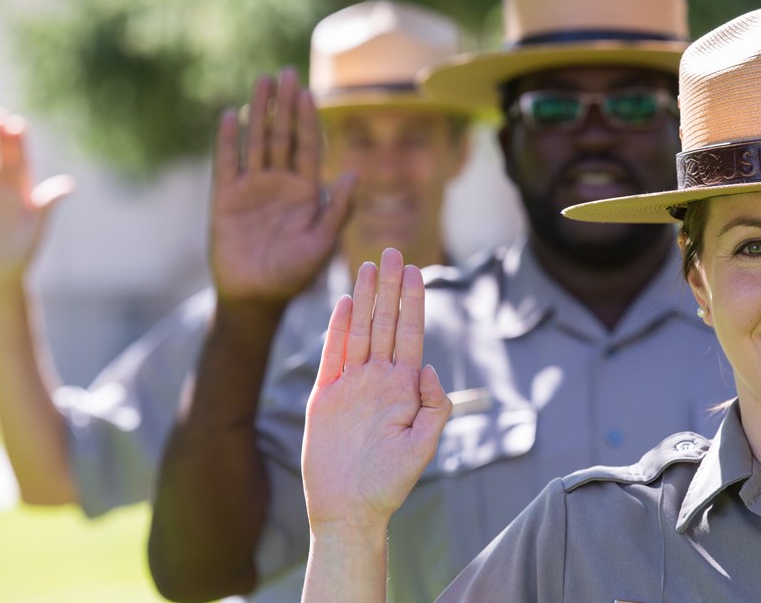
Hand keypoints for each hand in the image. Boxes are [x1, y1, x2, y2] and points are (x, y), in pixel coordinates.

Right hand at [0, 109, 73, 292]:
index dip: (19, 143)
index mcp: (24, 192)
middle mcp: (5, 191)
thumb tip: (68, 184)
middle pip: (1, 159)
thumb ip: (49, 202)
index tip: (18, 122)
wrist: (3, 272)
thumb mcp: (38, 223)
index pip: (21, 162)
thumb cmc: (25, 248)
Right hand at [210, 67, 352, 302]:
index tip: (308, 91)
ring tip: (262, 82)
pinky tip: (229, 117)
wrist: (255, 297)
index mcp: (306, 191)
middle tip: (286, 72)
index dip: (308, 119)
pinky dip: (228, 141)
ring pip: (257, 142)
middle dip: (285, 105)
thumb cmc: (294, 273)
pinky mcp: (226, 198)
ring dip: (259, 112)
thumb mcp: (322, 242)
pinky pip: (227, 164)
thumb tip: (353, 173)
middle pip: (283, 136)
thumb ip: (338, 209)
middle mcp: (280, 183)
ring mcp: (252, 188)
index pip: (308, 146)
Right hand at [302, 248, 451, 534]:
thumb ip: (434, 406)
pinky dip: (338, 329)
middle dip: (390, 288)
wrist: (350, 508)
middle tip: (393, 251)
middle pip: (386, 323)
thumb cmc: (389, 484)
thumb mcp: (424, 446)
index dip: (413, 302)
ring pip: (361, 331)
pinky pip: (333, 355)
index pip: (410, 334)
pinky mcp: (327, 396)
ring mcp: (352, 385)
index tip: (416, 271)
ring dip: (366, 298)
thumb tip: (430, 369)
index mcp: (404, 388)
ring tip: (370, 265)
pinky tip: (345, 303)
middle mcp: (378, 379)